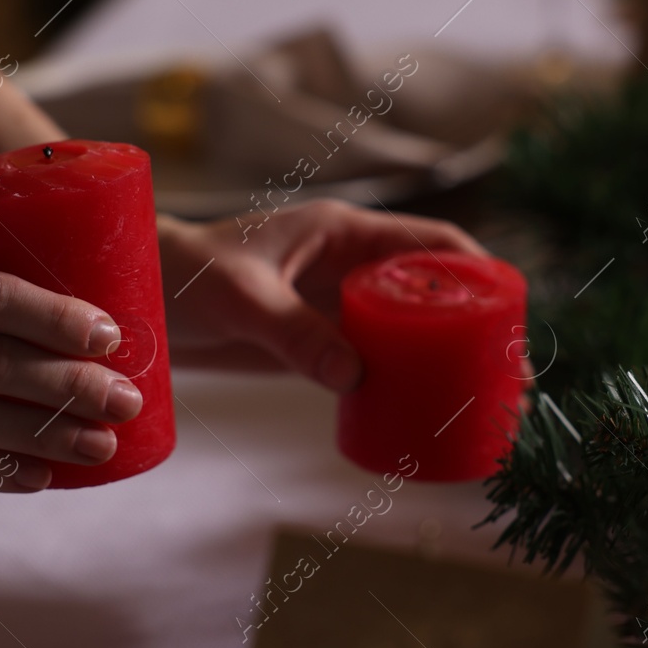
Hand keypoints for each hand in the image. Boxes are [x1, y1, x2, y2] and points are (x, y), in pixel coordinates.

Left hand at [157, 200, 485, 390]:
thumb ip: (294, 331)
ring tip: (484, 402)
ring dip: (444, 359)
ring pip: (408, 330)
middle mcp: (350, 266)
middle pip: (433, 291)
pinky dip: (402, 383)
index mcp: (344, 232)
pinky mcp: (318, 343)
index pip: (432, 242)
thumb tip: (356, 375)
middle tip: (509, 375)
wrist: (138, 301)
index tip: (509, 313)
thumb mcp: (241, 297)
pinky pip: (374, 362)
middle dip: (475, 326)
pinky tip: (421, 415)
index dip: (477, 272)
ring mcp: (336, 306)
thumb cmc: (184, 274)